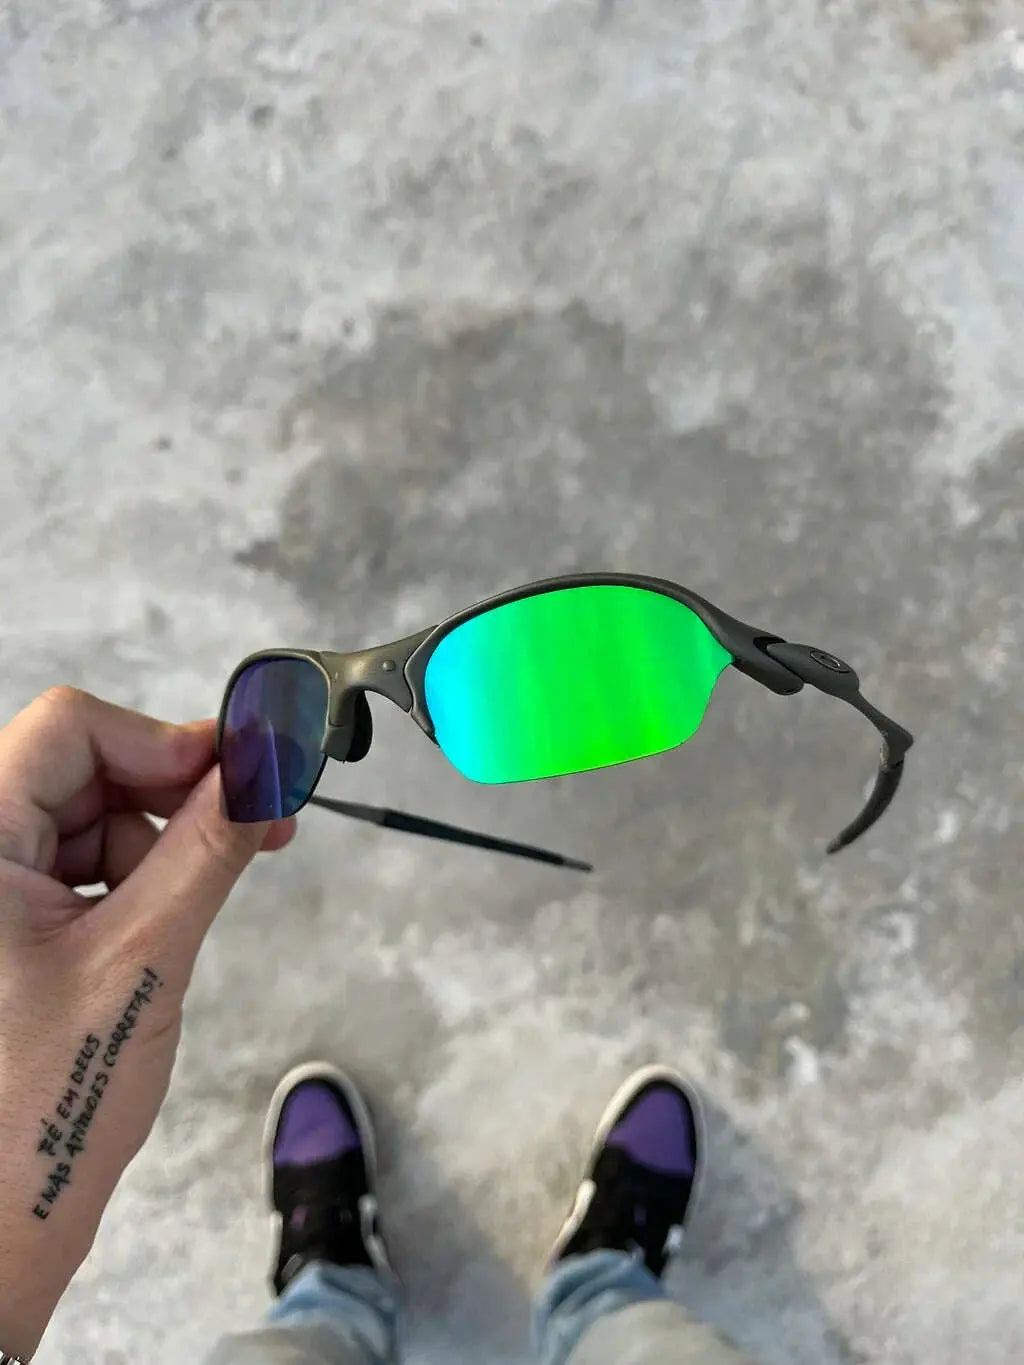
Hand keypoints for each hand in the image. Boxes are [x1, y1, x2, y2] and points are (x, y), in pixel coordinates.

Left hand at [0, 688, 295, 1357]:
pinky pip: (78, 863)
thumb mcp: (145, 957)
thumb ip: (207, 847)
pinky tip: (165, 923)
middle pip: (80, 767)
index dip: (162, 740)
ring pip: (86, 814)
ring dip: (156, 842)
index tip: (240, 771)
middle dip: (170, 792)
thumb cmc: (44, 1110)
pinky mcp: (3, 922)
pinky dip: (134, 877)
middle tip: (254, 823)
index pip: (69, 729)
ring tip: (195, 907)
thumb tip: (261, 772)